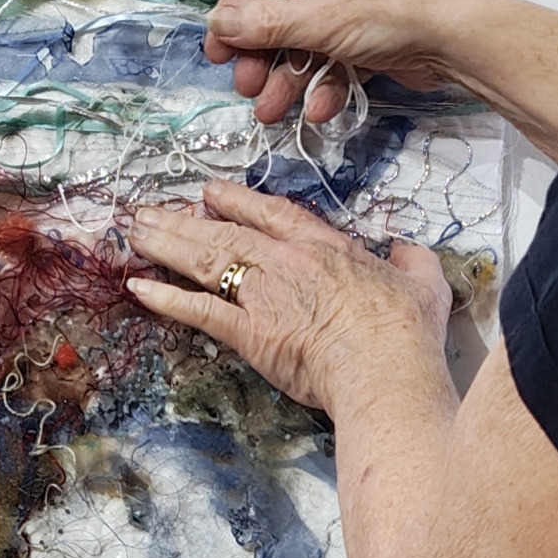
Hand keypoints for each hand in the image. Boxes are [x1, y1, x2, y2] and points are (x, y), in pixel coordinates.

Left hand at [124, 180, 454, 415]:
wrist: (385, 366)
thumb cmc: (406, 329)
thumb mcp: (422, 282)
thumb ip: (412, 260)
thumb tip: (409, 251)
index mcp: (324, 247)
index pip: (270, 213)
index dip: (235, 200)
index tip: (209, 192)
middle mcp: (285, 262)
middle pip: (224, 232)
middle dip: (183, 219)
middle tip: (150, 211)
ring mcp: (263, 296)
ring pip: (205, 261)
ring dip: (166, 245)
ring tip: (135, 233)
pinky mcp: (250, 334)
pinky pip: (198, 311)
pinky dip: (166, 298)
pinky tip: (138, 288)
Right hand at [205, 0, 501, 129]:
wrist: (459, 38)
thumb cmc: (388, 13)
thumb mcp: (319, 19)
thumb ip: (264, 25)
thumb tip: (215, 24)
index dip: (231, 17)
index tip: (217, 56)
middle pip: (273, 17)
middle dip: (261, 58)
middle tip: (248, 90)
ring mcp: (344, 7)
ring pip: (300, 45)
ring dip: (286, 80)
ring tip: (273, 114)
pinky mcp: (363, 38)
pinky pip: (330, 61)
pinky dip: (323, 86)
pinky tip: (321, 111)